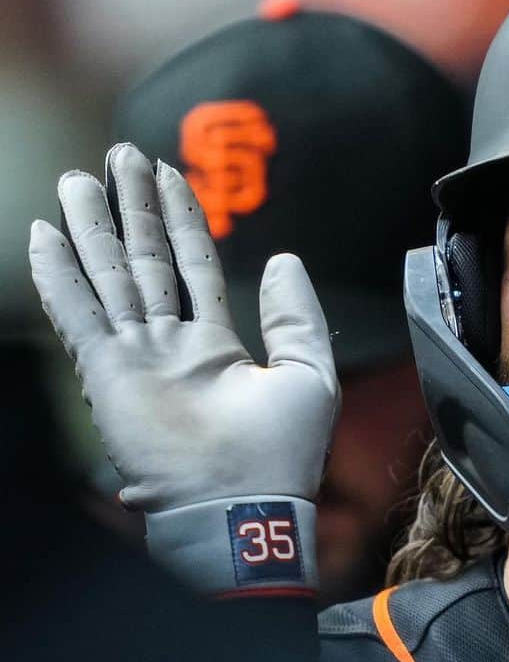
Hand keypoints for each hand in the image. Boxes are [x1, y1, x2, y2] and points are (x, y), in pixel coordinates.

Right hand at [29, 143, 339, 513]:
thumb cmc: (281, 453)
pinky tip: (45, 235)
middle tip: (118, 156)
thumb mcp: (309, 373)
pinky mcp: (108, 373)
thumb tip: (283, 261)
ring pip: (111, 278)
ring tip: (77, 179)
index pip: (195, 267)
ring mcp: (137, 358)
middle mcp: (172, 346)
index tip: (170, 175)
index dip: (183, 221)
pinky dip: (60, 276)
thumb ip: (296, 316)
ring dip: (92, 228)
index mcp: (217, 345)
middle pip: (147, 262)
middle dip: (134, 210)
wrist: (240, 505)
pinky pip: (78, 314)